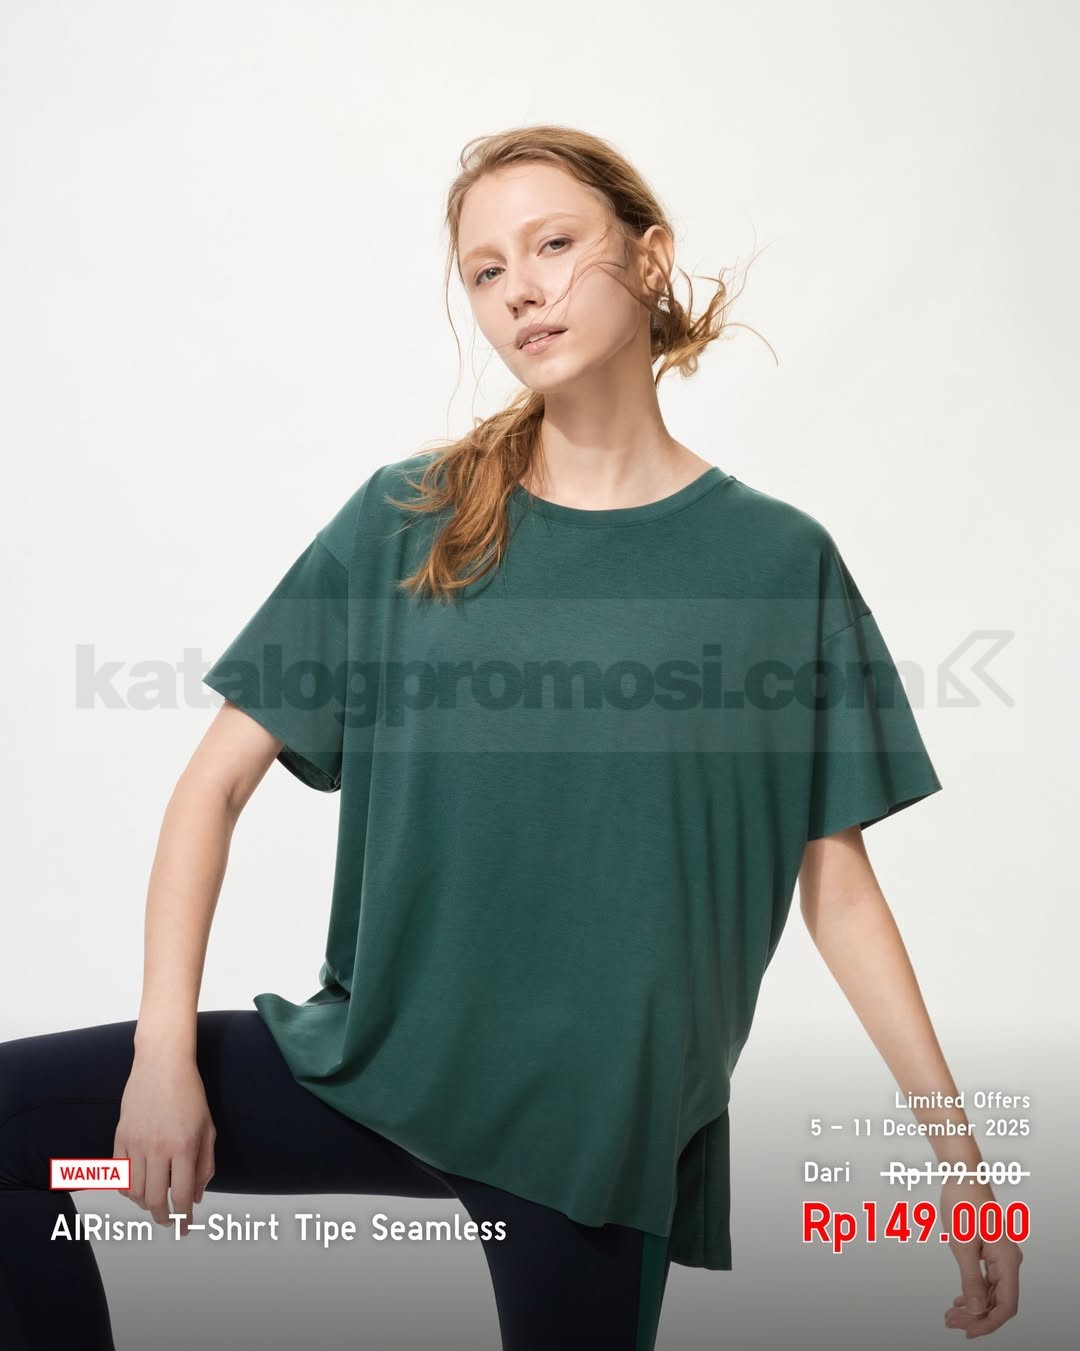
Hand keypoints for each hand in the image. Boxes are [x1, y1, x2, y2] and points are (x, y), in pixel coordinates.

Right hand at [113, 1052, 216, 1237]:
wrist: (162, 1064)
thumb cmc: (189, 1094)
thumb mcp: (208, 1128)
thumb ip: (204, 1165)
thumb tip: (198, 1197)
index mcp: (184, 1146)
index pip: (183, 1195)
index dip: (184, 1217)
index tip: (184, 1228)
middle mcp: (158, 1148)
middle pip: (154, 1200)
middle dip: (163, 1217)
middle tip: (169, 1220)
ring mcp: (135, 1143)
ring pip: (134, 1191)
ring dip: (145, 1203)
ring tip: (155, 1201)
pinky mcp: (120, 1137)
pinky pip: (119, 1175)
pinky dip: (127, 1188)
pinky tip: (138, 1187)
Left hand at [941, 1178, 1021, 1337]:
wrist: (963, 1174)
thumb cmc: (962, 1202)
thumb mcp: (962, 1245)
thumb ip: (971, 1280)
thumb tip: (977, 1310)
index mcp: (1008, 1260)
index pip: (1006, 1305)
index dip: (988, 1323)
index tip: (967, 1331)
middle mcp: (1010, 1260)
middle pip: (999, 1301)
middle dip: (976, 1316)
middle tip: (951, 1322)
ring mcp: (1002, 1256)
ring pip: (993, 1291)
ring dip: (974, 1306)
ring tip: (951, 1314)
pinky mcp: (992, 1250)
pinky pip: (988, 1279)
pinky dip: (974, 1291)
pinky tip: (960, 1300)